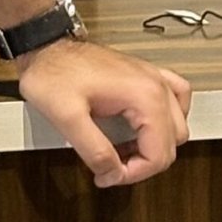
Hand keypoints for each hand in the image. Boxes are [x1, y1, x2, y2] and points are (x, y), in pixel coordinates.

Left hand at [14, 37, 191, 187]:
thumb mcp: (66, 117)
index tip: (108, 175)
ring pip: (177, 125)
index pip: (158, 156)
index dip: (133, 174)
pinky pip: (176, 98)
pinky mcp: (142, 74)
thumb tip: (113, 173)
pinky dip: (169, 118)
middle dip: (143, 163)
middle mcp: (154, 84)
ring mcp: (150, 76)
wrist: (44, 45)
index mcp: (143, 96)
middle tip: (113, 168)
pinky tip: (151, 125)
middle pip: (171, 144)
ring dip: (156, 145)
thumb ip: (94, 151)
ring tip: (126, 151)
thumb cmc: (51, 71)